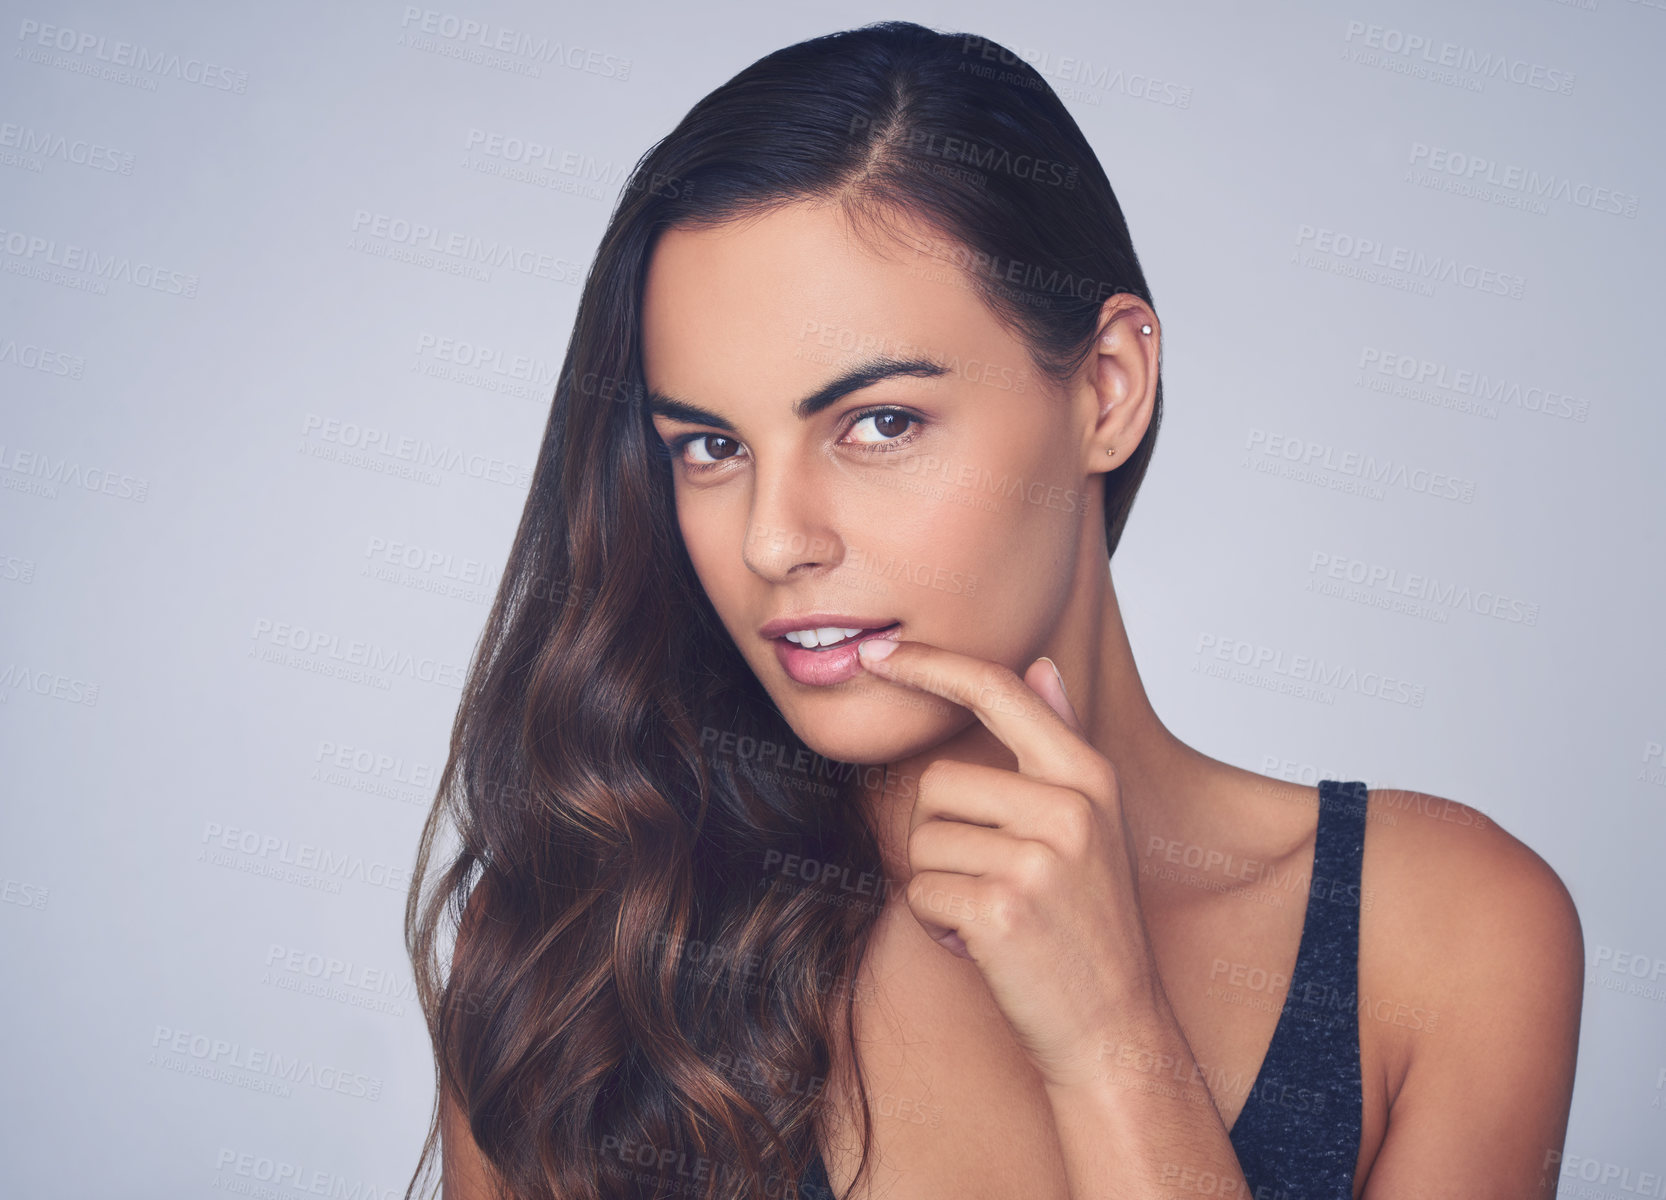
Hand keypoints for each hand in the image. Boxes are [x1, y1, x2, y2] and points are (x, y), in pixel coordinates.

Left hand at [855, 637, 1161, 1089]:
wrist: (1113, 1028)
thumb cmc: (1090, 924)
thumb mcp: (1093, 823)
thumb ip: (1061, 739)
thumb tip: (1042, 664)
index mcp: (1088, 776)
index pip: (996, 690)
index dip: (930, 665)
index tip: (878, 652)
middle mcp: (1069, 808)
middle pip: (937, 783)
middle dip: (941, 838)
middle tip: (990, 883)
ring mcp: (1038, 859)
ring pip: (922, 842)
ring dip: (940, 887)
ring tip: (993, 916)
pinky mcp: (1001, 910)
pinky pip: (920, 893)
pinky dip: (937, 926)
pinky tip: (984, 946)